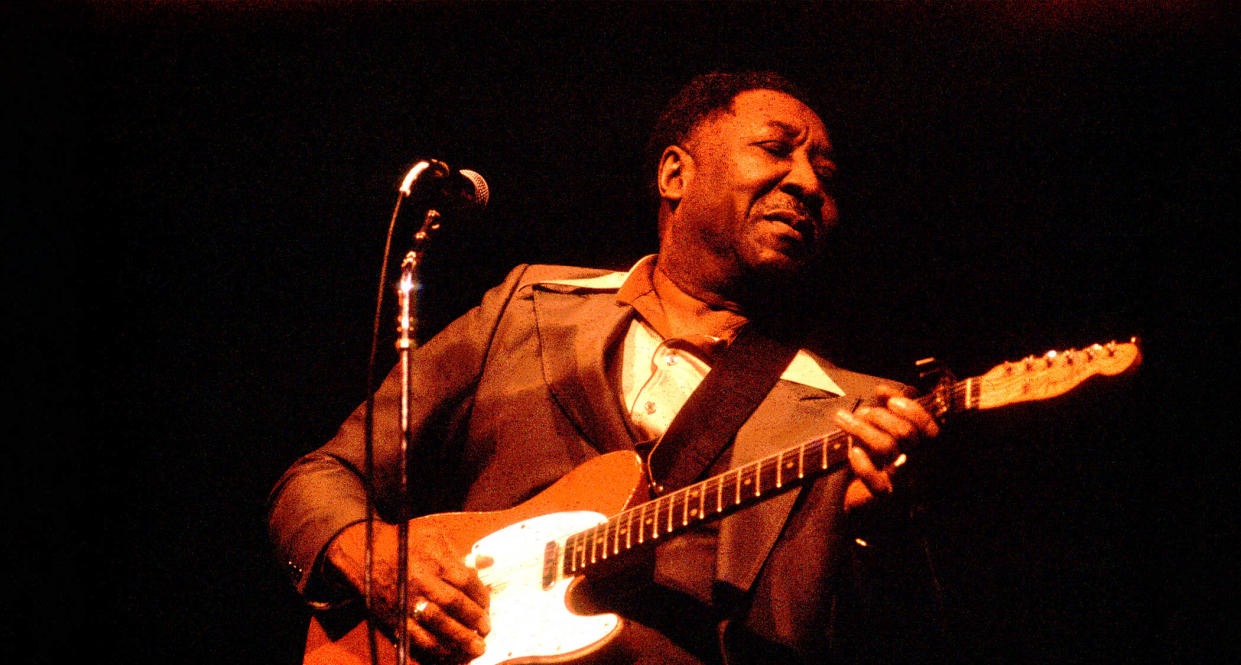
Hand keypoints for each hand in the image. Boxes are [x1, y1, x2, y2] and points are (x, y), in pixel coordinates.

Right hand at [326, 520, 491, 660]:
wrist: (367, 555)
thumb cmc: (405, 544)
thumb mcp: (434, 537)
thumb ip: (460, 552)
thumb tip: (488, 560)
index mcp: (433, 558)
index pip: (465, 579)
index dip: (480, 595)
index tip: (487, 604)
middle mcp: (421, 580)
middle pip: (454, 603)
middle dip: (474, 618)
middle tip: (486, 628)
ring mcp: (407, 600)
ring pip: (438, 624)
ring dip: (460, 638)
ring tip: (476, 646)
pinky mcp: (396, 617)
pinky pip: (418, 637)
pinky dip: (436, 647)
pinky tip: (450, 651)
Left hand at [833, 384, 939, 511]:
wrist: (870, 505)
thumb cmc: (879, 461)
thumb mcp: (887, 433)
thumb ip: (890, 411)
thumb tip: (882, 390)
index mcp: (925, 449)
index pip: (929, 427)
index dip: (911, 409)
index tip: (888, 398)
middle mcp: (918, 465)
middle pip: (904, 433)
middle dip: (879, 416)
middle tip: (862, 412)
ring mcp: (903, 482)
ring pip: (886, 448)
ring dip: (861, 428)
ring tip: (842, 418)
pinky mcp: (884, 498)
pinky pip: (876, 482)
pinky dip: (863, 465)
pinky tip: (852, 453)